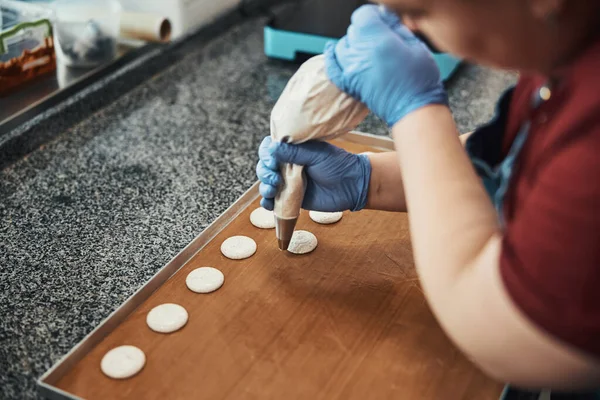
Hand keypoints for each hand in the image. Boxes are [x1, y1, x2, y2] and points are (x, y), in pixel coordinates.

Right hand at [256, 137, 370, 211]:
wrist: (353, 186)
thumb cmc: (338, 165)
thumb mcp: (317, 154)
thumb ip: (294, 152)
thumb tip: (272, 147)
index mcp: (294, 150)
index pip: (270, 148)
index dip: (266, 154)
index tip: (272, 161)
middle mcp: (288, 165)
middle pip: (265, 167)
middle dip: (264, 172)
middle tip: (275, 178)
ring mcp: (289, 182)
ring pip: (267, 184)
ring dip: (264, 187)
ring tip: (272, 190)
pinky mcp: (292, 198)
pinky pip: (274, 201)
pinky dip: (267, 203)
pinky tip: (269, 203)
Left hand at [324, 5, 447, 126]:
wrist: (413, 108)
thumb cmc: (419, 80)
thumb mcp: (415, 44)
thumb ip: (397, 27)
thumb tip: (386, 17)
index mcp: (376, 39)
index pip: (363, 15)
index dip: (374, 16)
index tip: (382, 20)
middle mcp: (359, 53)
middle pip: (353, 30)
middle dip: (366, 30)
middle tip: (381, 38)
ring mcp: (351, 69)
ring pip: (342, 46)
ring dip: (352, 44)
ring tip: (367, 48)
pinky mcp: (349, 84)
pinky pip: (332, 67)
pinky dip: (331, 58)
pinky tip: (333, 51)